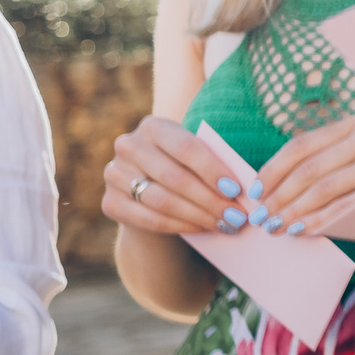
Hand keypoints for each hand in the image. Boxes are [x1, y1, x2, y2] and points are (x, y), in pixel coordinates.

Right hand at [104, 116, 240, 234]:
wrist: (151, 189)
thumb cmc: (186, 167)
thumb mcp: (197, 157)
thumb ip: (214, 163)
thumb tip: (244, 188)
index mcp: (153, 126)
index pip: (186, 148)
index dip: (213, 170)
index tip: (237, 190)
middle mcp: (128, 146)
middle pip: (175, 177)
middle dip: (210, 200)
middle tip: (237, 216)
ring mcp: (114, 174)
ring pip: (162, 201)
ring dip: (199, 216)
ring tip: (225, 224)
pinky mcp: (110, 203)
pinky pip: (150, 219)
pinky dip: (181, 226)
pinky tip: (203, 228)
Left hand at [253, 113, 354, 234]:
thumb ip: (328, 162)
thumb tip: (271, 186)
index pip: (301, 146)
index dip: (272, 171)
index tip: (254, 192)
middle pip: (308, 170)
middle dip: (279, 197)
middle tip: (261, 218)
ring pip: (322, 190)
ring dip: (294, 212)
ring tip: (277, 227)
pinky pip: (344, 208)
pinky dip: (319, 221)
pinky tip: (303, 230)